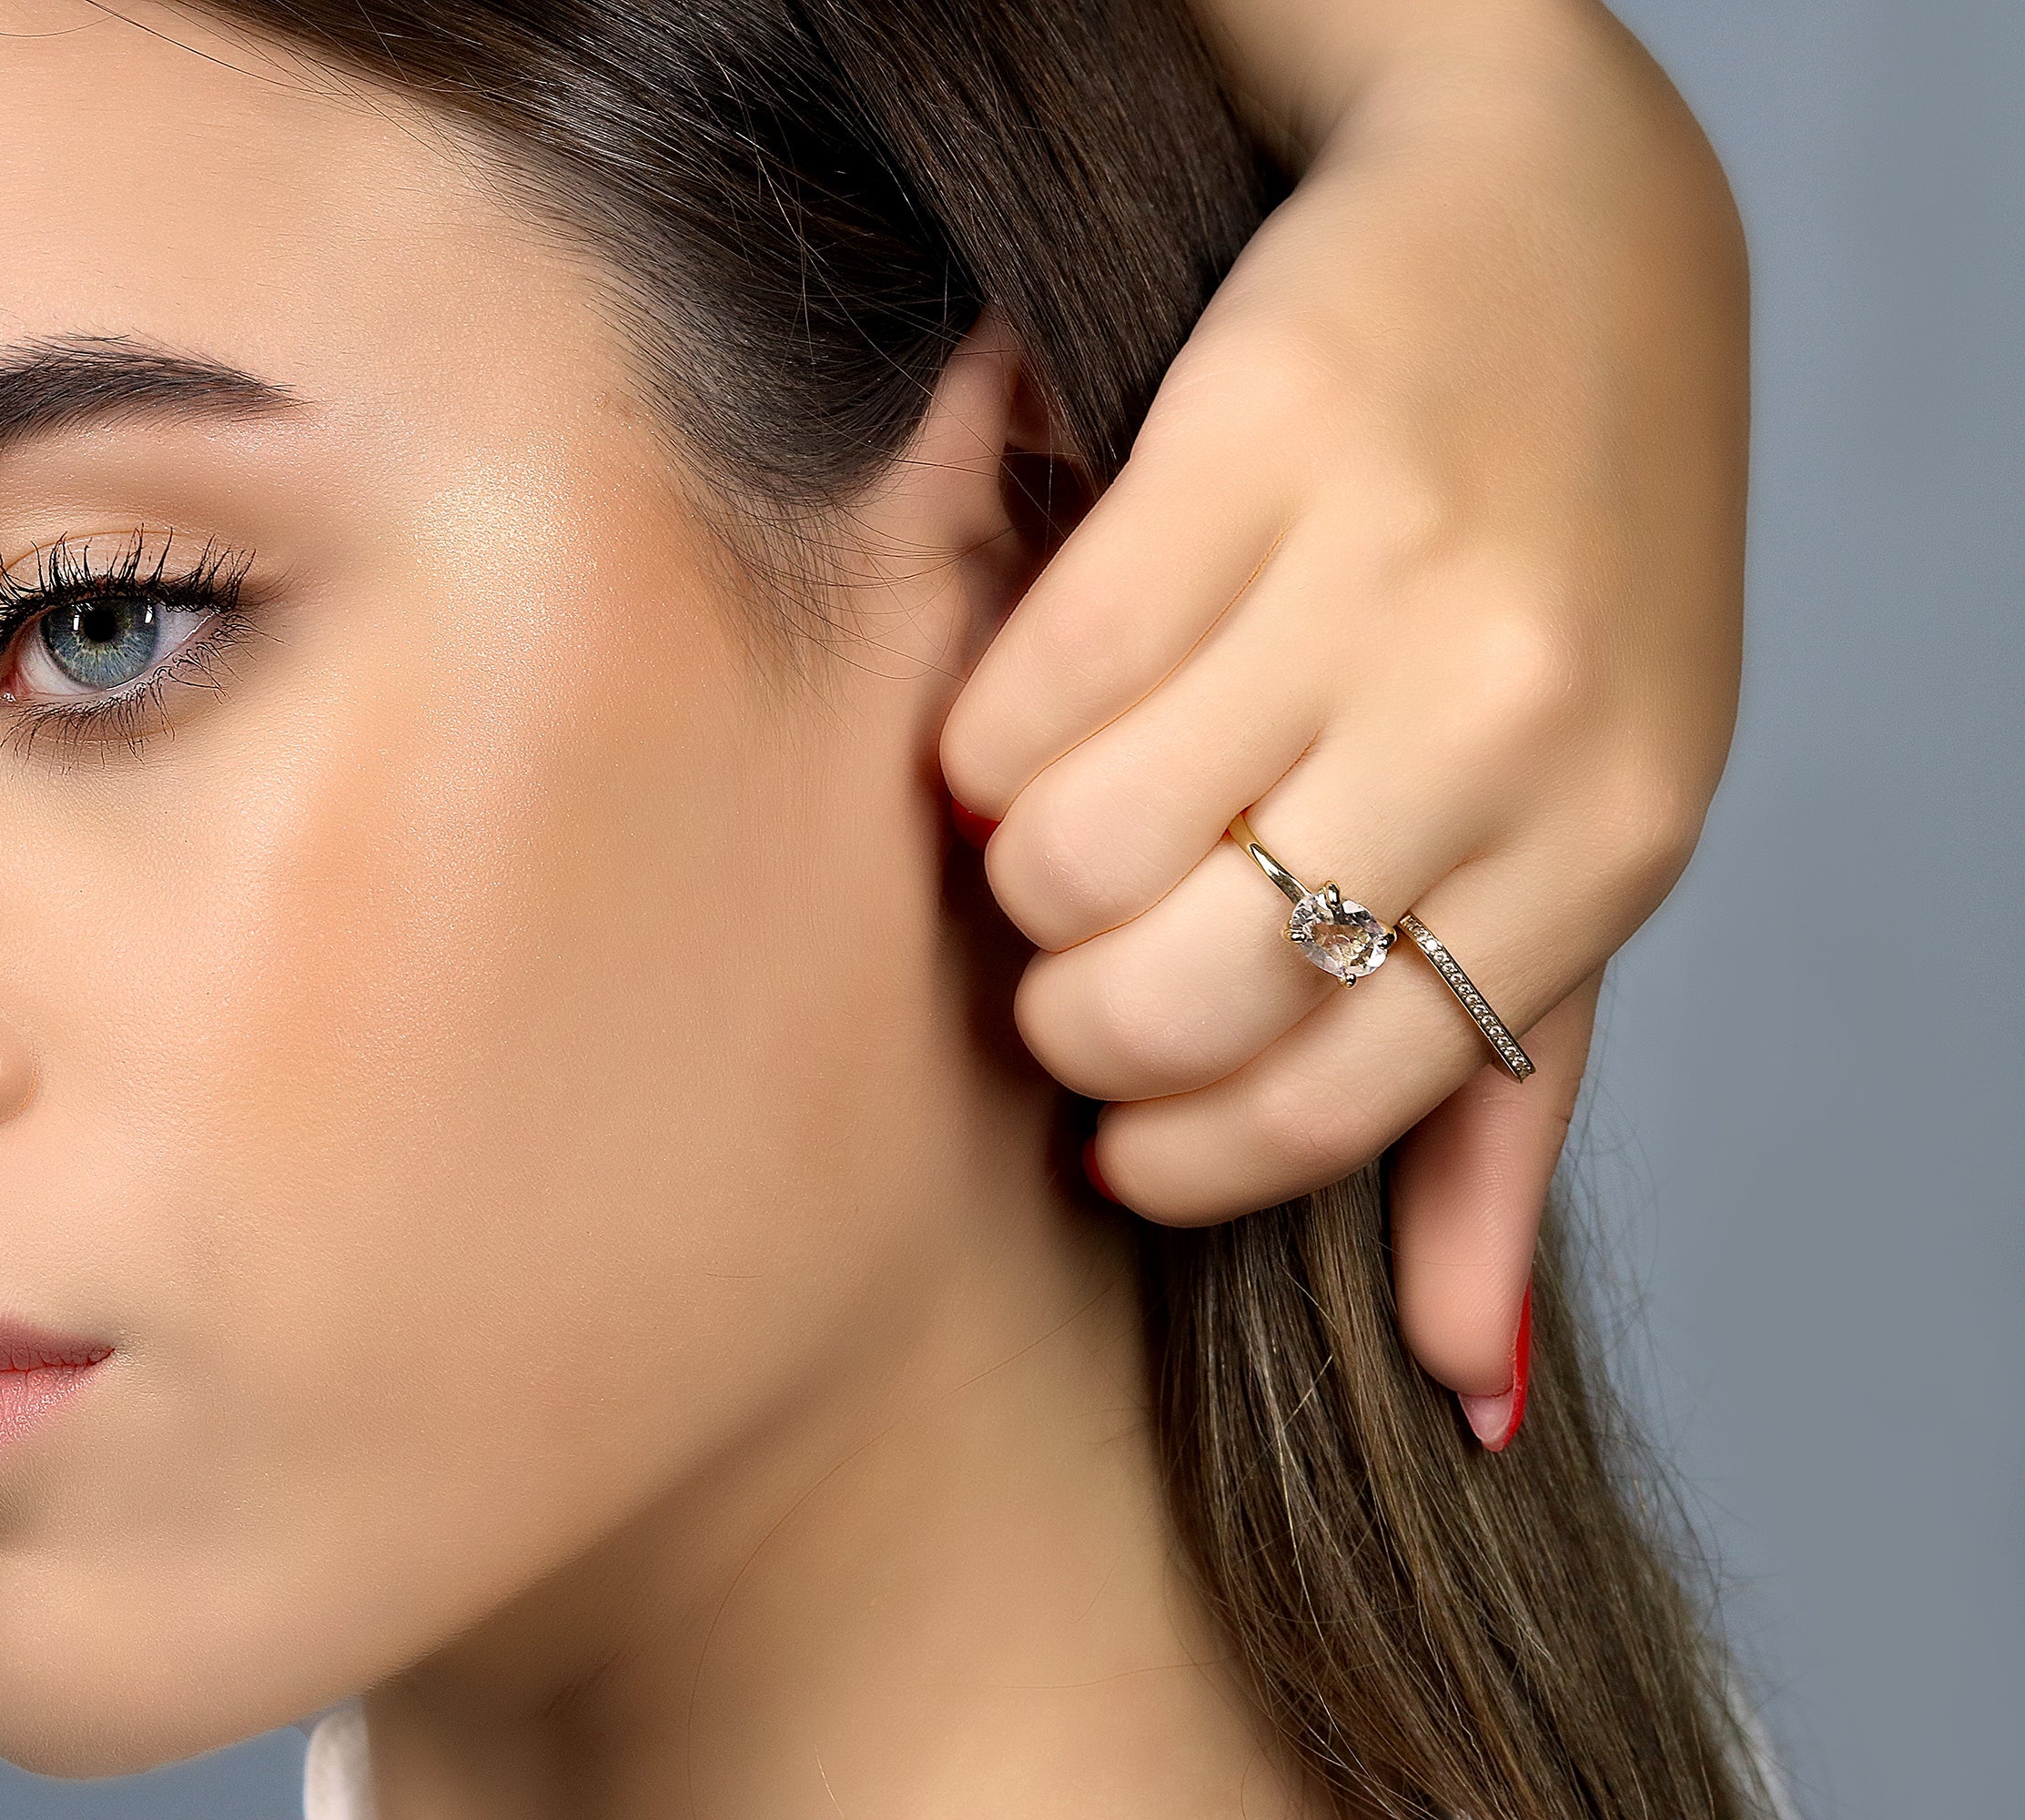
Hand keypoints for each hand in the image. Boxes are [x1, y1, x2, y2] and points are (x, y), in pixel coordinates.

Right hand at [940, 0, 1746, 1409]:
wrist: (1564, 218)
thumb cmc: (1566, 570)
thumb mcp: (1579, 839)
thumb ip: (1509, 1106)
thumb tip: (1472, 1398)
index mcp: (1611, 838)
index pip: (1338, 1105)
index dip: (1180, 1151)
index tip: (1109, 1135)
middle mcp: (1515, 710)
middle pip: (1175, 994)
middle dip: (1071, 1017)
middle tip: (1067, 957)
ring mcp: (1381, 568)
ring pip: (1069, 845)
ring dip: (1011, 865)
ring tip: (1044, 813)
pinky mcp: (1247, 440)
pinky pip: (1026, 680)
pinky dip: (981, 723)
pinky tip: (1024, 697)